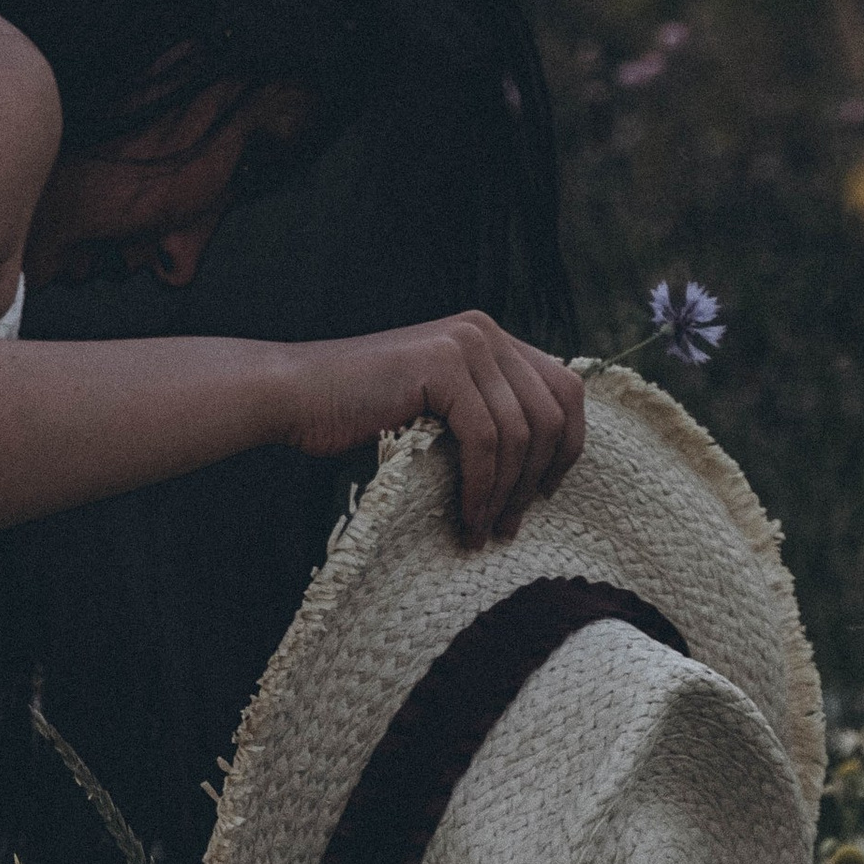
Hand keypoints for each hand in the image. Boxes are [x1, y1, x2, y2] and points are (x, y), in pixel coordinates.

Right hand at [272, 314, 585, 547]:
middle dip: (538, 478)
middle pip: (551, 413)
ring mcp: (465, 343)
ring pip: (521, 434)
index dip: (567, 446)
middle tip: (512, 525)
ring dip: (506, 494)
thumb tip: (542, 465)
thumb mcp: (439, 408)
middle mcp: (484, 331)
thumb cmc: (359, 413)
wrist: (295, 395)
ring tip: (484, 532)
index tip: (545, 493)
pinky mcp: (442, 365)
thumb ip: (485, 413)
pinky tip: (466, 519)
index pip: (564, 389)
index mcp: (490, 337)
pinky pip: (485, 441)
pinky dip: (481, 488)